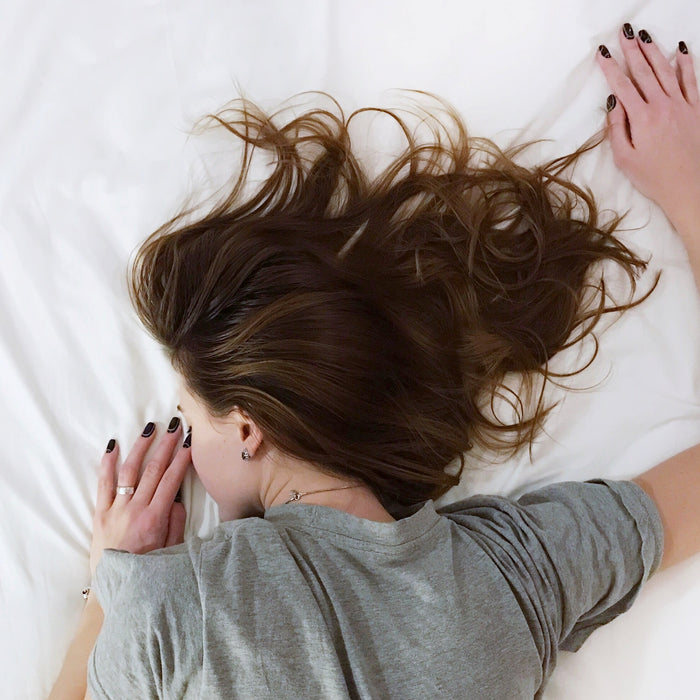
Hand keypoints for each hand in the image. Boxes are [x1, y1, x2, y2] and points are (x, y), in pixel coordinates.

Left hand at [88, 419, 190, 578]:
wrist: (114, 587)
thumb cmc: (147, 571)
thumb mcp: (171, 550)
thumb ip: (176, 522)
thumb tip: (178, 498)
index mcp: (155, 518)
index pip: (172, 480)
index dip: (182, 458)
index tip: (190, 442)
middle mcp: (135, 509)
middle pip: (154, 469)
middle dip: (166, 445)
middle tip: (175, 426)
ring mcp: (116, 509)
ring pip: (130, 471)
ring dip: (141, 447)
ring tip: (150, 428)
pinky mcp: (100, 513)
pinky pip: (103, 483)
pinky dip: (108, 463)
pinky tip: (113, 446)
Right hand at [596, 26, 699, 229]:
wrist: (689, 187)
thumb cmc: (654, 177)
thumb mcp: (625, 159)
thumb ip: (617, 129)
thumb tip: (614, 105)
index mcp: (642, 118)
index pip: (623, 86)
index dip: (611, 68)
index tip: (603, 54)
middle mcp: (662, 106)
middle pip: (644, 72)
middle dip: (632, 51)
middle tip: (624, 33)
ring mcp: (682, 105)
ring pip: (666, 71)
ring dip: (654, 51)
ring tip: (644, 36)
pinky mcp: (696, 109)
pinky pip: (691, 80)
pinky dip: (686, 63)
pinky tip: (681, 50)